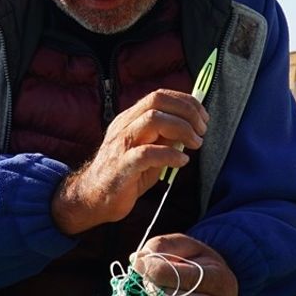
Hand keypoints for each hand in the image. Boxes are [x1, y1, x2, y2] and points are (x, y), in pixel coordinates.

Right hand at [52, 90, 207, 234]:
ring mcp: (121, 144)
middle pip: (157, 101)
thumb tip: (190, 128)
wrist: (93, 199)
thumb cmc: (124, 175)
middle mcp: (124, 126)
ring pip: (153, 119)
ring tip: (195, 143)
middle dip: (186, 111)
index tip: (202, 116)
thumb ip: (166, 138)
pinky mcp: (122, 166)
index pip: (159, 96)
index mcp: (130, 119)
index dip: (185, 102)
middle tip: (202, 129)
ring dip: (182, 129)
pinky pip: (148, 153)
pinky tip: (181, 161)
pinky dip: (170, 155)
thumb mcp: (149, 151)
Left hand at [132, 233, 237, 295]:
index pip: (194, 279)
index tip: (140, 263)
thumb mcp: (181, 246)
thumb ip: (160, 247)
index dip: (162, 271)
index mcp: (223, 281)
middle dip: (162, 291)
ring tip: (157, 292)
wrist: (203, 290)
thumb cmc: (191, 264)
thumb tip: (138, 260)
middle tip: (149, 281)